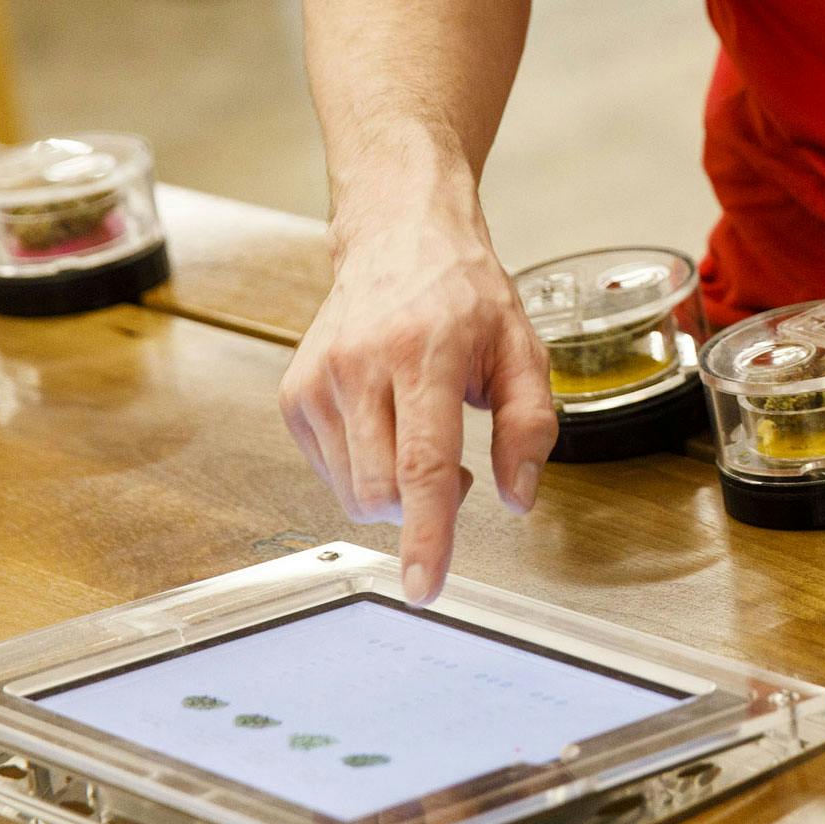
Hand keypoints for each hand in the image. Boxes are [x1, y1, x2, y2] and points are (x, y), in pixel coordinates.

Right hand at [278, 203, 555, 604]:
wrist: (399, 238)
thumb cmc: (464, 295)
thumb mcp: (524, 350)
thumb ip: (531, 428)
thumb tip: (517, 499)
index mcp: (422, 355)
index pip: (421, 466)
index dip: (428, 534)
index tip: (424, 585)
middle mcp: (359, 367)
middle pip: (381, 493)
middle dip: (423, 506)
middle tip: (454, 462)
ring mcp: (317, 382)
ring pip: (352, 492)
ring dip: (394, 489)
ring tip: (418, 432)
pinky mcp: (293, 396)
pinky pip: (330, 473)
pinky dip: (364, 469)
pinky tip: (385, 424)